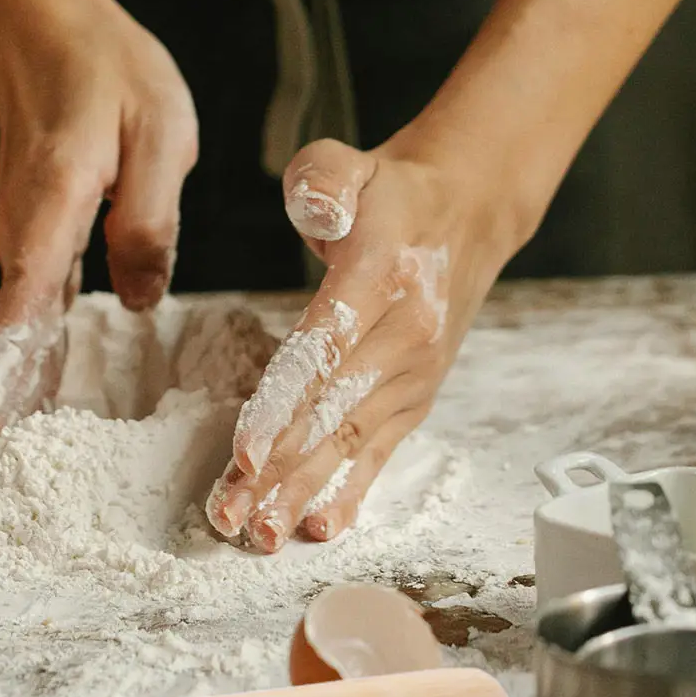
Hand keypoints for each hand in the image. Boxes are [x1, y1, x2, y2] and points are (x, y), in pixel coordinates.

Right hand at [0, 0, 198, 435]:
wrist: (39, 30)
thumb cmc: (105, 70)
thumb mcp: (157, 132)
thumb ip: (150, 218)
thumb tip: (140, 301)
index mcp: (55, 199)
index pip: (27, 291)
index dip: (7, 359)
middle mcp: (22, 228)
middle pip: (13, 325)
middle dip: (4, 399)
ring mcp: (20, 235)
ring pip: (20, 322)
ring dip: (15, 386)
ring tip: (11, 456)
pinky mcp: (30, 240)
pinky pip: (29, 306)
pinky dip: (27, 352)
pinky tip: (31, 399)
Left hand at [205, 134, 522, 550]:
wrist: (465, 212)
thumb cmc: (387, 193)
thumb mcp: (349, 162)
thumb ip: (322, 179)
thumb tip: (316, 213)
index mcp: (380, 277)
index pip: (324, 350)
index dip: (283, 405)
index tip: (246, 454)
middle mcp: (404, 335)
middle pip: (330, 412)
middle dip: (277, 471)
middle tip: (230, 516)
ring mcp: (414, 372)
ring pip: (349, 441)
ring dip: (301, 491)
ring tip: (260, 534)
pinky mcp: (416, 397)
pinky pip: (381, 451)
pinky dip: (350, 492)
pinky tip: (318, 528)